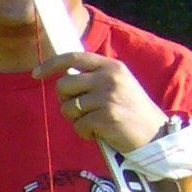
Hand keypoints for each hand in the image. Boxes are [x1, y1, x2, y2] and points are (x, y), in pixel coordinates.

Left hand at [38, 52, 164, 154]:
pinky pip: (78, 126)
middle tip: (81, 110)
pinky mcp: (107, 117)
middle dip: (66, 101)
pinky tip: (99, 133)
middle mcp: (109, 78)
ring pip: (68, 108)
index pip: (74, 57)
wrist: (155, 134)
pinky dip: (84, 133)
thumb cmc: (131, 111)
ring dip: (76, 120)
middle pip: (63, 85)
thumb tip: (62, 78)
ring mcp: (108, 98)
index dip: (51, 64)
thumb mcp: (118, 85)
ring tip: (94, 123)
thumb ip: (94, 78)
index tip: (36, 74)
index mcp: (112, 67)